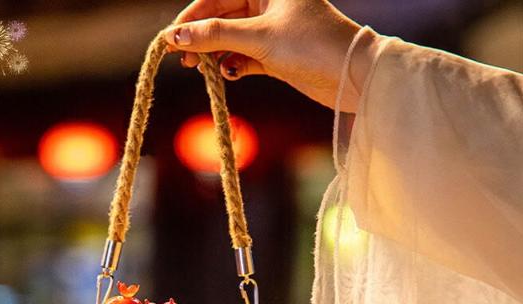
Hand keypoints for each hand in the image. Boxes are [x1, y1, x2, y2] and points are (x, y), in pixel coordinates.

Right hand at [164, 0, 377, 112]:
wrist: (352, 76)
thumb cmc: (311, 45)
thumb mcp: (259, 37)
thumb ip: (216, 35)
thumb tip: (176, 37)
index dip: (192, 17)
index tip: (170, 39)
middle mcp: (269, 4)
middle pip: (222, 16)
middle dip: (202, 38)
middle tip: (181, 59)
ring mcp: (273, 30)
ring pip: (233, 39)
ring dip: (216, 54)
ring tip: (200, 69)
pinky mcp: (278, 56)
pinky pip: (246, 57)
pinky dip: (235, 66)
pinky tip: (229, 74)